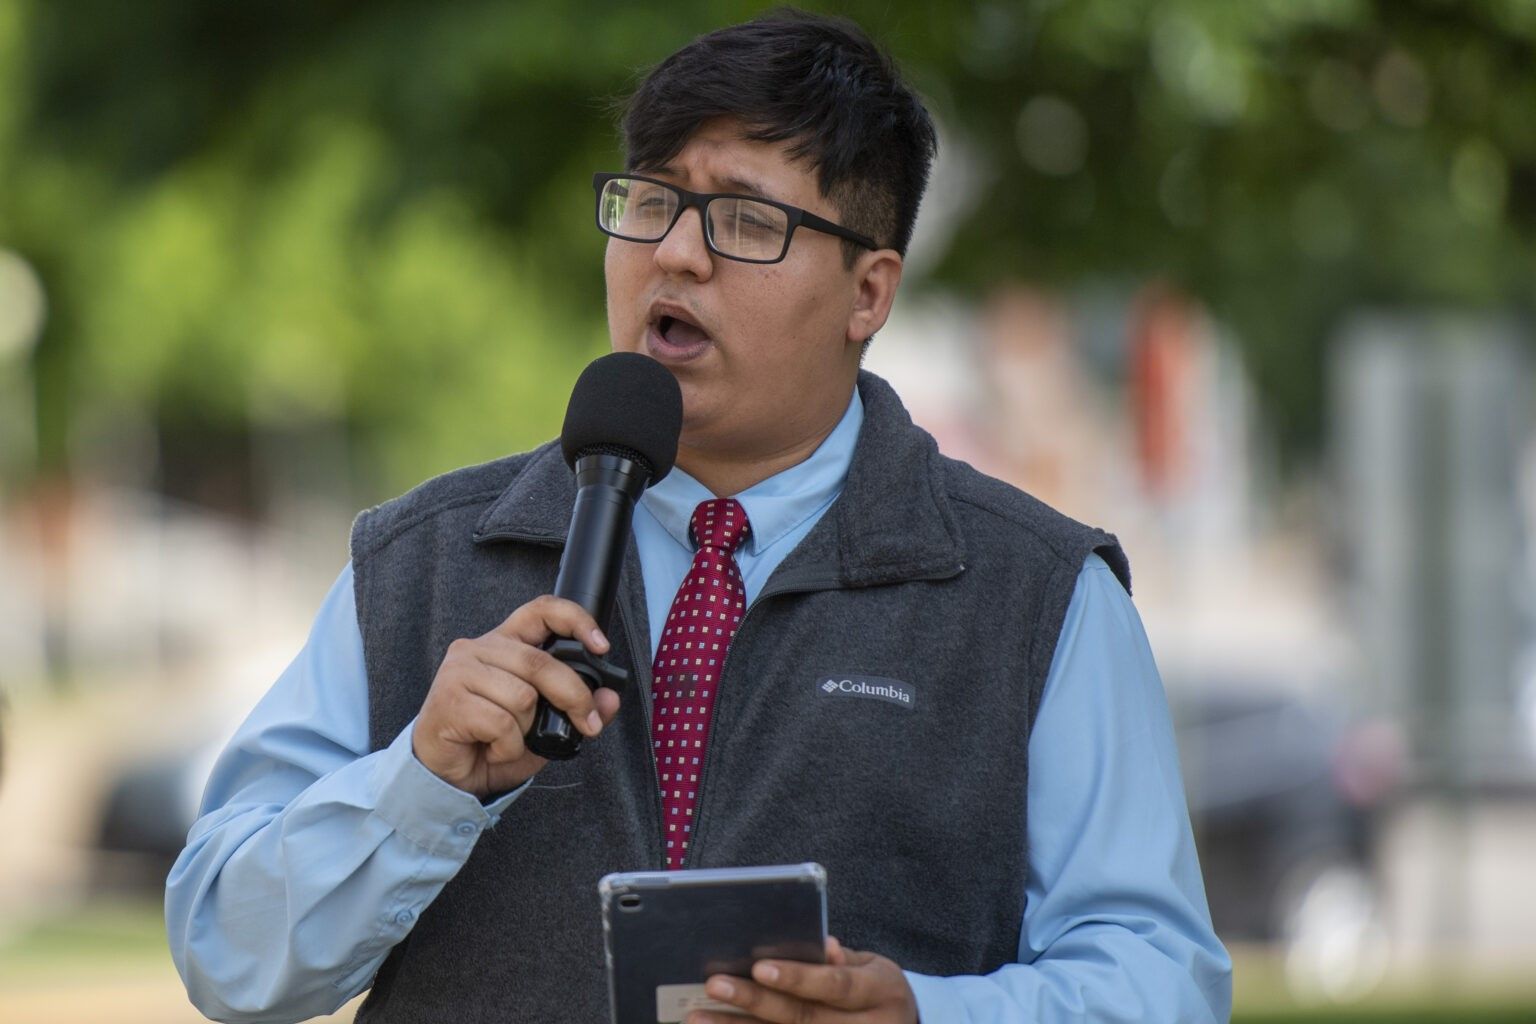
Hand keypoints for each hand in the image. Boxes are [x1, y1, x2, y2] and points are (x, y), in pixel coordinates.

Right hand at [411, 595, 621, 797]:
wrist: (447, 777)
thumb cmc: (490, 744)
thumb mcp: (546, 727)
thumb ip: (578, 710)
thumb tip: (610, 699)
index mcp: (504, 644)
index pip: (540, 610)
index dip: (575, 620)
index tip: (601, 646)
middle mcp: (478, 648)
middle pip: (540, 662)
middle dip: (573, 697)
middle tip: (587, 724)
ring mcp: (459, 671)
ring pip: (522, 696)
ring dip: (526, 730)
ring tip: (508, 740)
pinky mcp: (449, 700)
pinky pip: (501, 723)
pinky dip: (507, 747)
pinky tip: (492, 749)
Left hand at [687, 937, 917, 1023]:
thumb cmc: (878, 991)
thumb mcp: (873, 967)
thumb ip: (842, 960)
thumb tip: (820, 945)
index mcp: (880, 993)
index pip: (836, 985)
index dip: (798, 977)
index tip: (759, 966)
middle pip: (804, 1018)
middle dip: (755, 1002)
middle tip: (714, 986)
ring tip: (700, 1019)